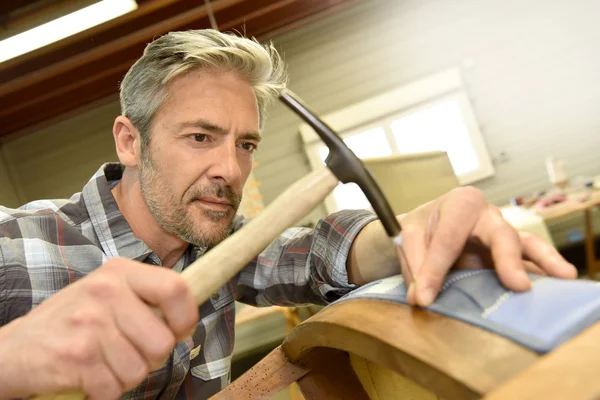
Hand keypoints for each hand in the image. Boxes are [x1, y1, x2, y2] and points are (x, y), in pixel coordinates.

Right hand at [0, 257, 197, 399]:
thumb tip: (185, 321)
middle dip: (150, 358)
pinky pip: (114, 388)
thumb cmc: (71, 322)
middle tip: (126, 352)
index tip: (178, 331)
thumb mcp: (107, 295)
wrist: (14, 348)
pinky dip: (104, 391)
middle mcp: (106, 291)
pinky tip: (87, 375)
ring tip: (103, 362)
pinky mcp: (75, 356)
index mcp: (119, 273)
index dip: (186, 317)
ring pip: (139, 370)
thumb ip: (145, 300)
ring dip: (124, 376)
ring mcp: (89, 323)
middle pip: (162, 341)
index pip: (176, 288)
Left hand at [399, 187, 576, 306]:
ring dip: (544, 262)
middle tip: (516, 284)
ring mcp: (503, 234)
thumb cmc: (422, 227)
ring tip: (562, 277)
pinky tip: (557, 285)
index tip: (424, 297)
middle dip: (508, 259)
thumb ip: (414, 265)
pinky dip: (543, 271)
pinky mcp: (511, 253)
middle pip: (501, 234)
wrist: (427, 226)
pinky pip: (530, 261)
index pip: (448, 238)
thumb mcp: (407, 239)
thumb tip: (421, 298)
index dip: (434, 269)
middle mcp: (487, 215)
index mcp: (460, 203)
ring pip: (526, 245)